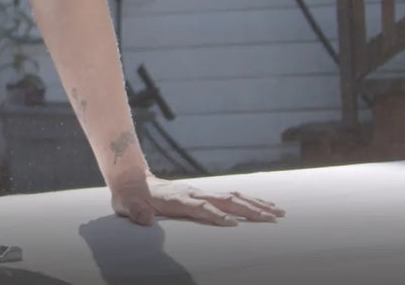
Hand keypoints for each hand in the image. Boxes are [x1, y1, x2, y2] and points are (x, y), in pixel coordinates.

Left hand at [110, 173, 284, 226]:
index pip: (201, 207)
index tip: (232, 224)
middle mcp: (193, 193)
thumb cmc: (130, 198)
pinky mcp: (203, 194)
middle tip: (273, 219)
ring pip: (233, 197)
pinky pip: (230, 197)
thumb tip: (145, 219)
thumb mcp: (127, 205)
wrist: (132, 180)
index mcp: (178, 198)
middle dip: (250, 210)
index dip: (216, 215)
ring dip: (256, 205)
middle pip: (226, 200)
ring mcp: (200, 192)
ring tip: (278, 212)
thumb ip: (136, 212)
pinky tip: (263, 206)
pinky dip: (249, 201)